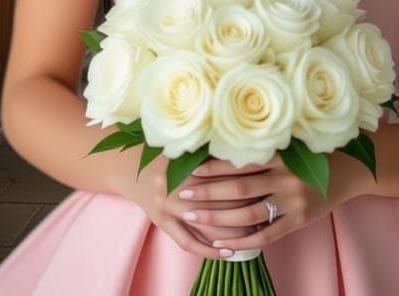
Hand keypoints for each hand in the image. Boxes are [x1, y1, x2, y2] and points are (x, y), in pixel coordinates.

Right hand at [121, 152, 264, 258]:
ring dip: (231, 232)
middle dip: (244, 211)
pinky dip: (209, 250)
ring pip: (205, 225)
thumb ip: (216, 150)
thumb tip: (255, 153)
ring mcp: (167, 207)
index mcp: (186, 162)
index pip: (224, 178)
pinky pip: (187, 242)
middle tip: (266, 214)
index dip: (248, 184)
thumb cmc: (169, 151)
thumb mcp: (190, 146)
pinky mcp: (162, 223)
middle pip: (217, 203)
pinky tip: (228, 253)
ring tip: (253, 233)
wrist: (131, 164)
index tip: (267, 189)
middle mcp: (175, 186)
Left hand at [173, 150, 367, 255]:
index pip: (239, 162)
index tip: (189, 170)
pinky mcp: (299, 220)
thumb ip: (262, 152)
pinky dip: (243, 241)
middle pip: (239, 187)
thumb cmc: (313, 155)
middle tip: (183, 197)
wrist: (349, 171)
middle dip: (208, 193)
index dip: (213, 166)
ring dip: (218, 219)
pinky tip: (223, 244)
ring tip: (195, 220)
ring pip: (248, 214)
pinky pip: (266, 235)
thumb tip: (221, 153)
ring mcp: (292, 200)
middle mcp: (285, 176)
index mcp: (279, 155)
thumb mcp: (289, 146)